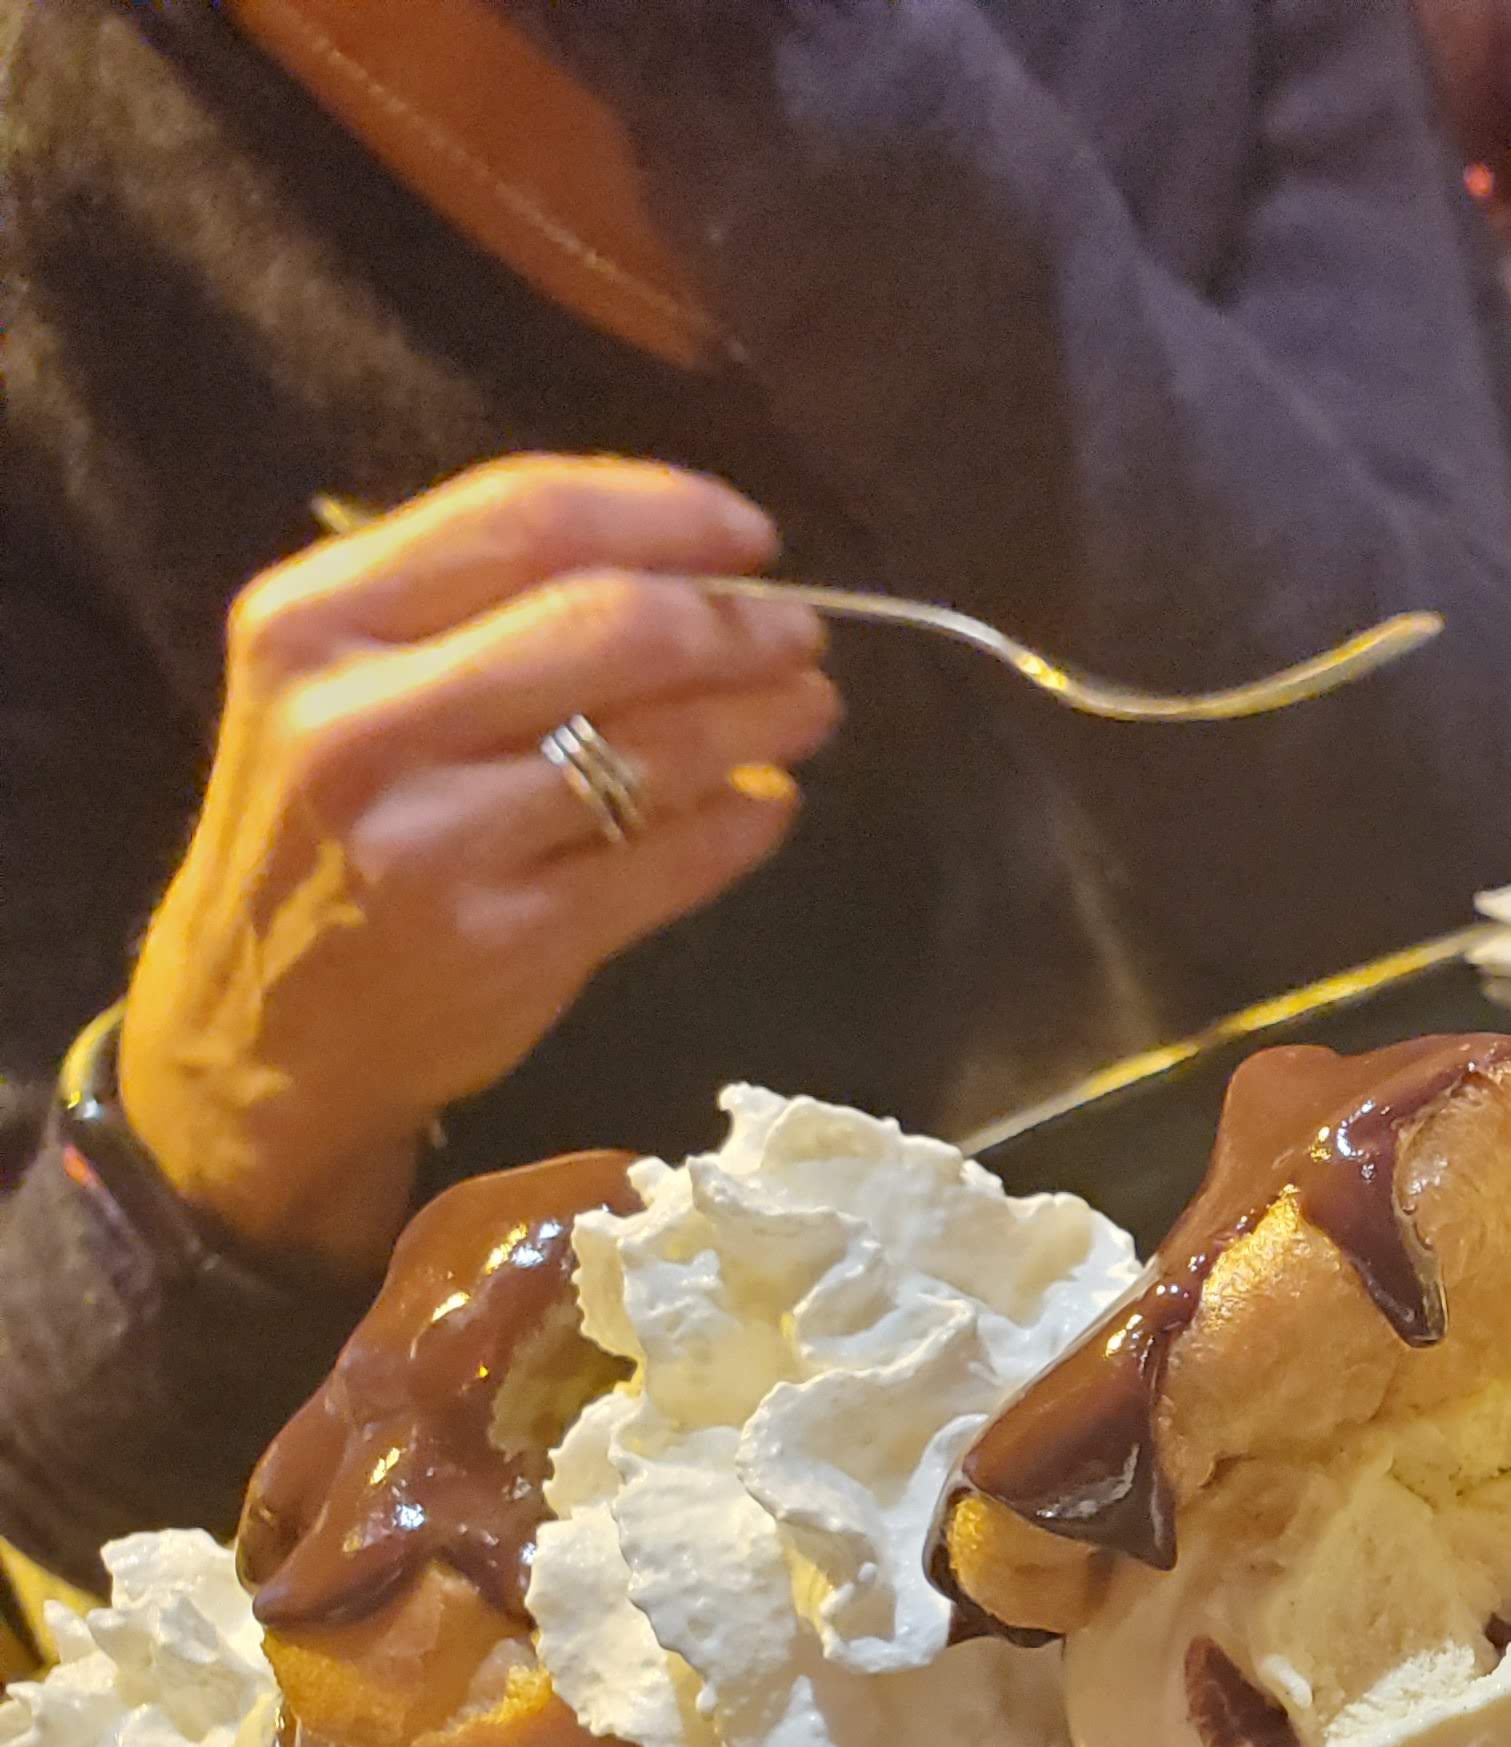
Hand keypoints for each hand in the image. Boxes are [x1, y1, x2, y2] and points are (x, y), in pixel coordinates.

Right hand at [115, 456, 839, 1268]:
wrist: (259, 1029)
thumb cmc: (327, 829)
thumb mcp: (342, 687)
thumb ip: (475, 607)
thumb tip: (685, 559)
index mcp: (315, 622)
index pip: (523, 517)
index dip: (665, 514)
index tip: (749, 535)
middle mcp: (361, 721)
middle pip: (609, 625)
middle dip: (734, 623)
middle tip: (798, 634)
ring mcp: (435, 839)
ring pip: (655, 746)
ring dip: (764, 717)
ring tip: (811, 706)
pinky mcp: (510, 940)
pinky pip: (673, 859)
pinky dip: (746, 821)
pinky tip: (770, 802)